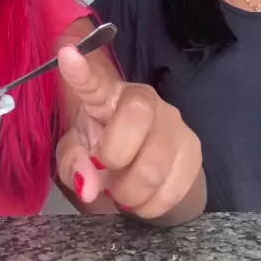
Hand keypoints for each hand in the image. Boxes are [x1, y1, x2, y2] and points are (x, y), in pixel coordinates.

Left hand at [56, 46, 203, 222]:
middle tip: (107, 170)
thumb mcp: (77, 156)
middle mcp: (144, 101)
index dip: (81, 72)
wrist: (147, 171)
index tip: (67, 55)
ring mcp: (173, 122)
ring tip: (123, 191)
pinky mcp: (193, 149)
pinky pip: (174, 187)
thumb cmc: (104, 151)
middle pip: (136, 115)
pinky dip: (151, 204)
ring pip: (154, 164)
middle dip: (115, 154)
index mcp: (107, 96)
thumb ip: (73, 163)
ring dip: (131, 191)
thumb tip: (87, 185)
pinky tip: (144, 197)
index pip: (95, 81)